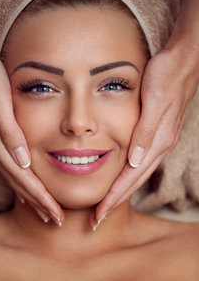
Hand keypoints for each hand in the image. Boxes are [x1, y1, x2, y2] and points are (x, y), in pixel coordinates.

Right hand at [0, 43, 63, 225]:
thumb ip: (11, 132)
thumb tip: (23, 161)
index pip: (24, 178)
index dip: (41, 197)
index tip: (56, 214)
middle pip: (19, 184)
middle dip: (38, 204)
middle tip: (55, 220)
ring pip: (14, 179)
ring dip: (30, 197)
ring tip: (43, 212)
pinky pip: (8, 169)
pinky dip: (18, 183)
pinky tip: (23, 190)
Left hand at [90, 46, 198, 229]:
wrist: (184, 61)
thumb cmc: (166, 76)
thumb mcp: (154, 100)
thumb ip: (145, 131)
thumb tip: (135, 161)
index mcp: (157, 141)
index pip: (131, 177)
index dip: (114, 197)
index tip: (99, 214)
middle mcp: (160, 145)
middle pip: (134, 182)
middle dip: (115, 202)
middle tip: (97, 219)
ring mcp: (160, 141)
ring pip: (138, 175)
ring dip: (121, 192)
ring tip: (105, 205)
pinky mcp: (159, 135)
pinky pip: (141, 163)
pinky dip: (128, 176)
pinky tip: (121, 178)